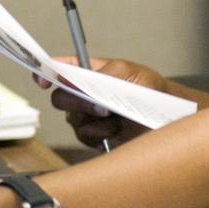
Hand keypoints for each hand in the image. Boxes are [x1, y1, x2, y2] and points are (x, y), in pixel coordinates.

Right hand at [37, 56, 169, 148]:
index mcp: (89, 72)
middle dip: (78, 102)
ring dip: (97, 120)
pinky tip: (117, 130)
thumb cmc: (149, 89)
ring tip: (118, 117)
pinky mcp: (94, 138)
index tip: (43, 79)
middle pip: (60, 98)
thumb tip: (73, 78)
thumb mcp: (127, 72)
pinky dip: (102, 134)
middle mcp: (83, 94)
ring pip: (73, 121)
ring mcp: (87, 117)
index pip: (60, 69)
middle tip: (101, 105)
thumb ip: (100, 74)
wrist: (165, 119)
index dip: (47, 72)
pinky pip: (85, 138)